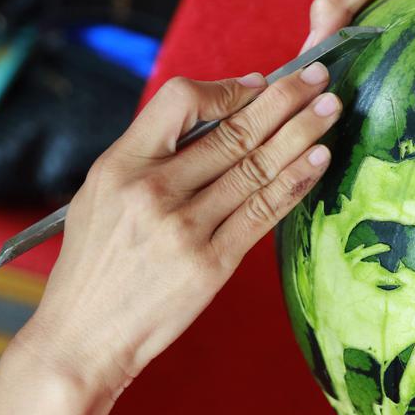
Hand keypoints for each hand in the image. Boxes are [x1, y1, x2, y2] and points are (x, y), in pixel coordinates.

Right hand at [13, 65, 340, 398]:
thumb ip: (151, 154)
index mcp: (121, 165)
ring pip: (256, 168)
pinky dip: (295, 183)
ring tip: (331, 110)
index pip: (180, 101)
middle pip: (233, 132)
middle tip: (319, 77)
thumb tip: (217, 112)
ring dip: (301, 135)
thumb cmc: (97, 262)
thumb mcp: (102, 193)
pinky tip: (318, 160)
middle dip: (284, 100)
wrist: (83, 336)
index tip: (261, 82)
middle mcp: (153, 192)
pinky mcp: (211, 264)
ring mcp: (184, 229)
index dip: (227, 88)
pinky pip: (263, 213)